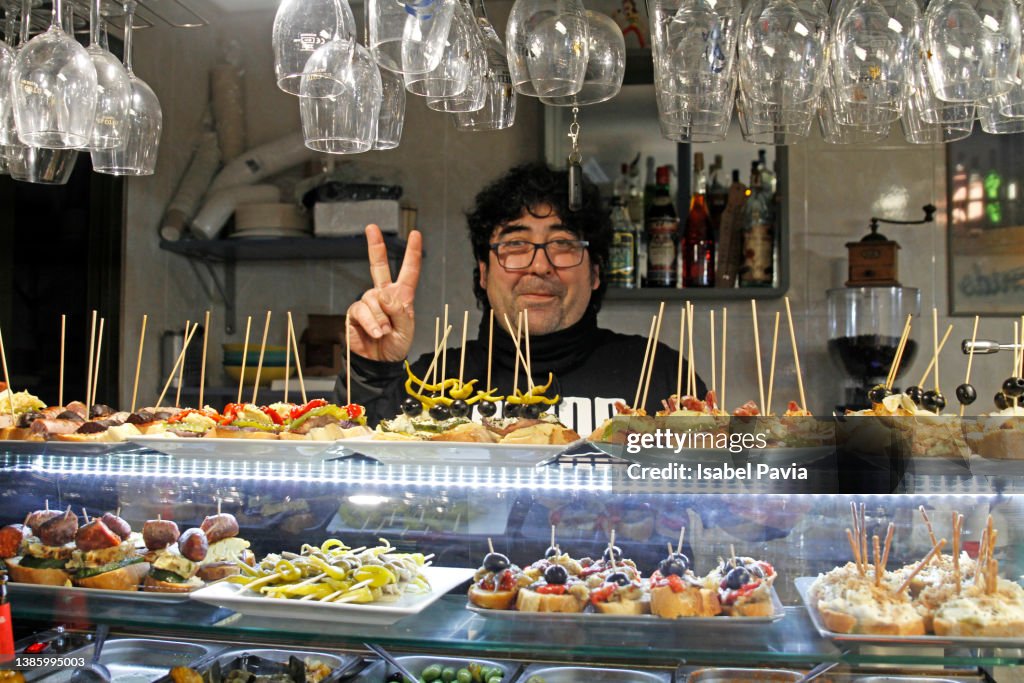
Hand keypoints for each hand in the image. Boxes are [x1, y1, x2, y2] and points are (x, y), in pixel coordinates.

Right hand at [346, 224, 421, 361]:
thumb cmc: (396, 345)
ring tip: (384, 333)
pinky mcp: (355, 312)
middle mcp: (383, 294)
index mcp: (401, 296)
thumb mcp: (407, 330)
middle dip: (375, 245)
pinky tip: (375, 333)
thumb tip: (385, 296)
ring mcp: (368, 302)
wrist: (378, 363)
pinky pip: (362, 311)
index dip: (412, 253)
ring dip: (381, 319)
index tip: (415, 234)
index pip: (409, 271)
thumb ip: (401, 312)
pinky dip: (371, 323)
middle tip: (371, 227)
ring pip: (374, 299)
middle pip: (378, 266)